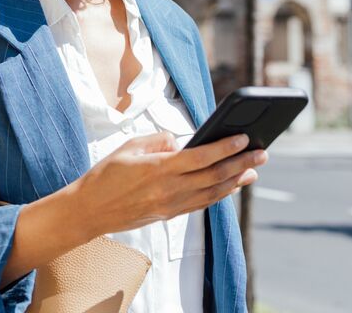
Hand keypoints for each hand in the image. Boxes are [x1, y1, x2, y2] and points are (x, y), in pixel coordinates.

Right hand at [64, 131, 267, 237]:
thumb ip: (158, 141)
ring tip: (253, 170)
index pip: (201, 157)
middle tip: (262, 153)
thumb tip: (179, 142)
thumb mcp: (128, 147)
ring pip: (213, 193)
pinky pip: (201, 204)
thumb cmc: (105, 175)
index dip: (226, 147)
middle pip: (214, 176)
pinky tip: (230, 186)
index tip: (244, 138)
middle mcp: (169, 189)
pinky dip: (220, 194)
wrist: (89, 211)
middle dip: (241, 163)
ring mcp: (171, 205)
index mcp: (159, 169)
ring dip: (236, 181)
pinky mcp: (169, 215)